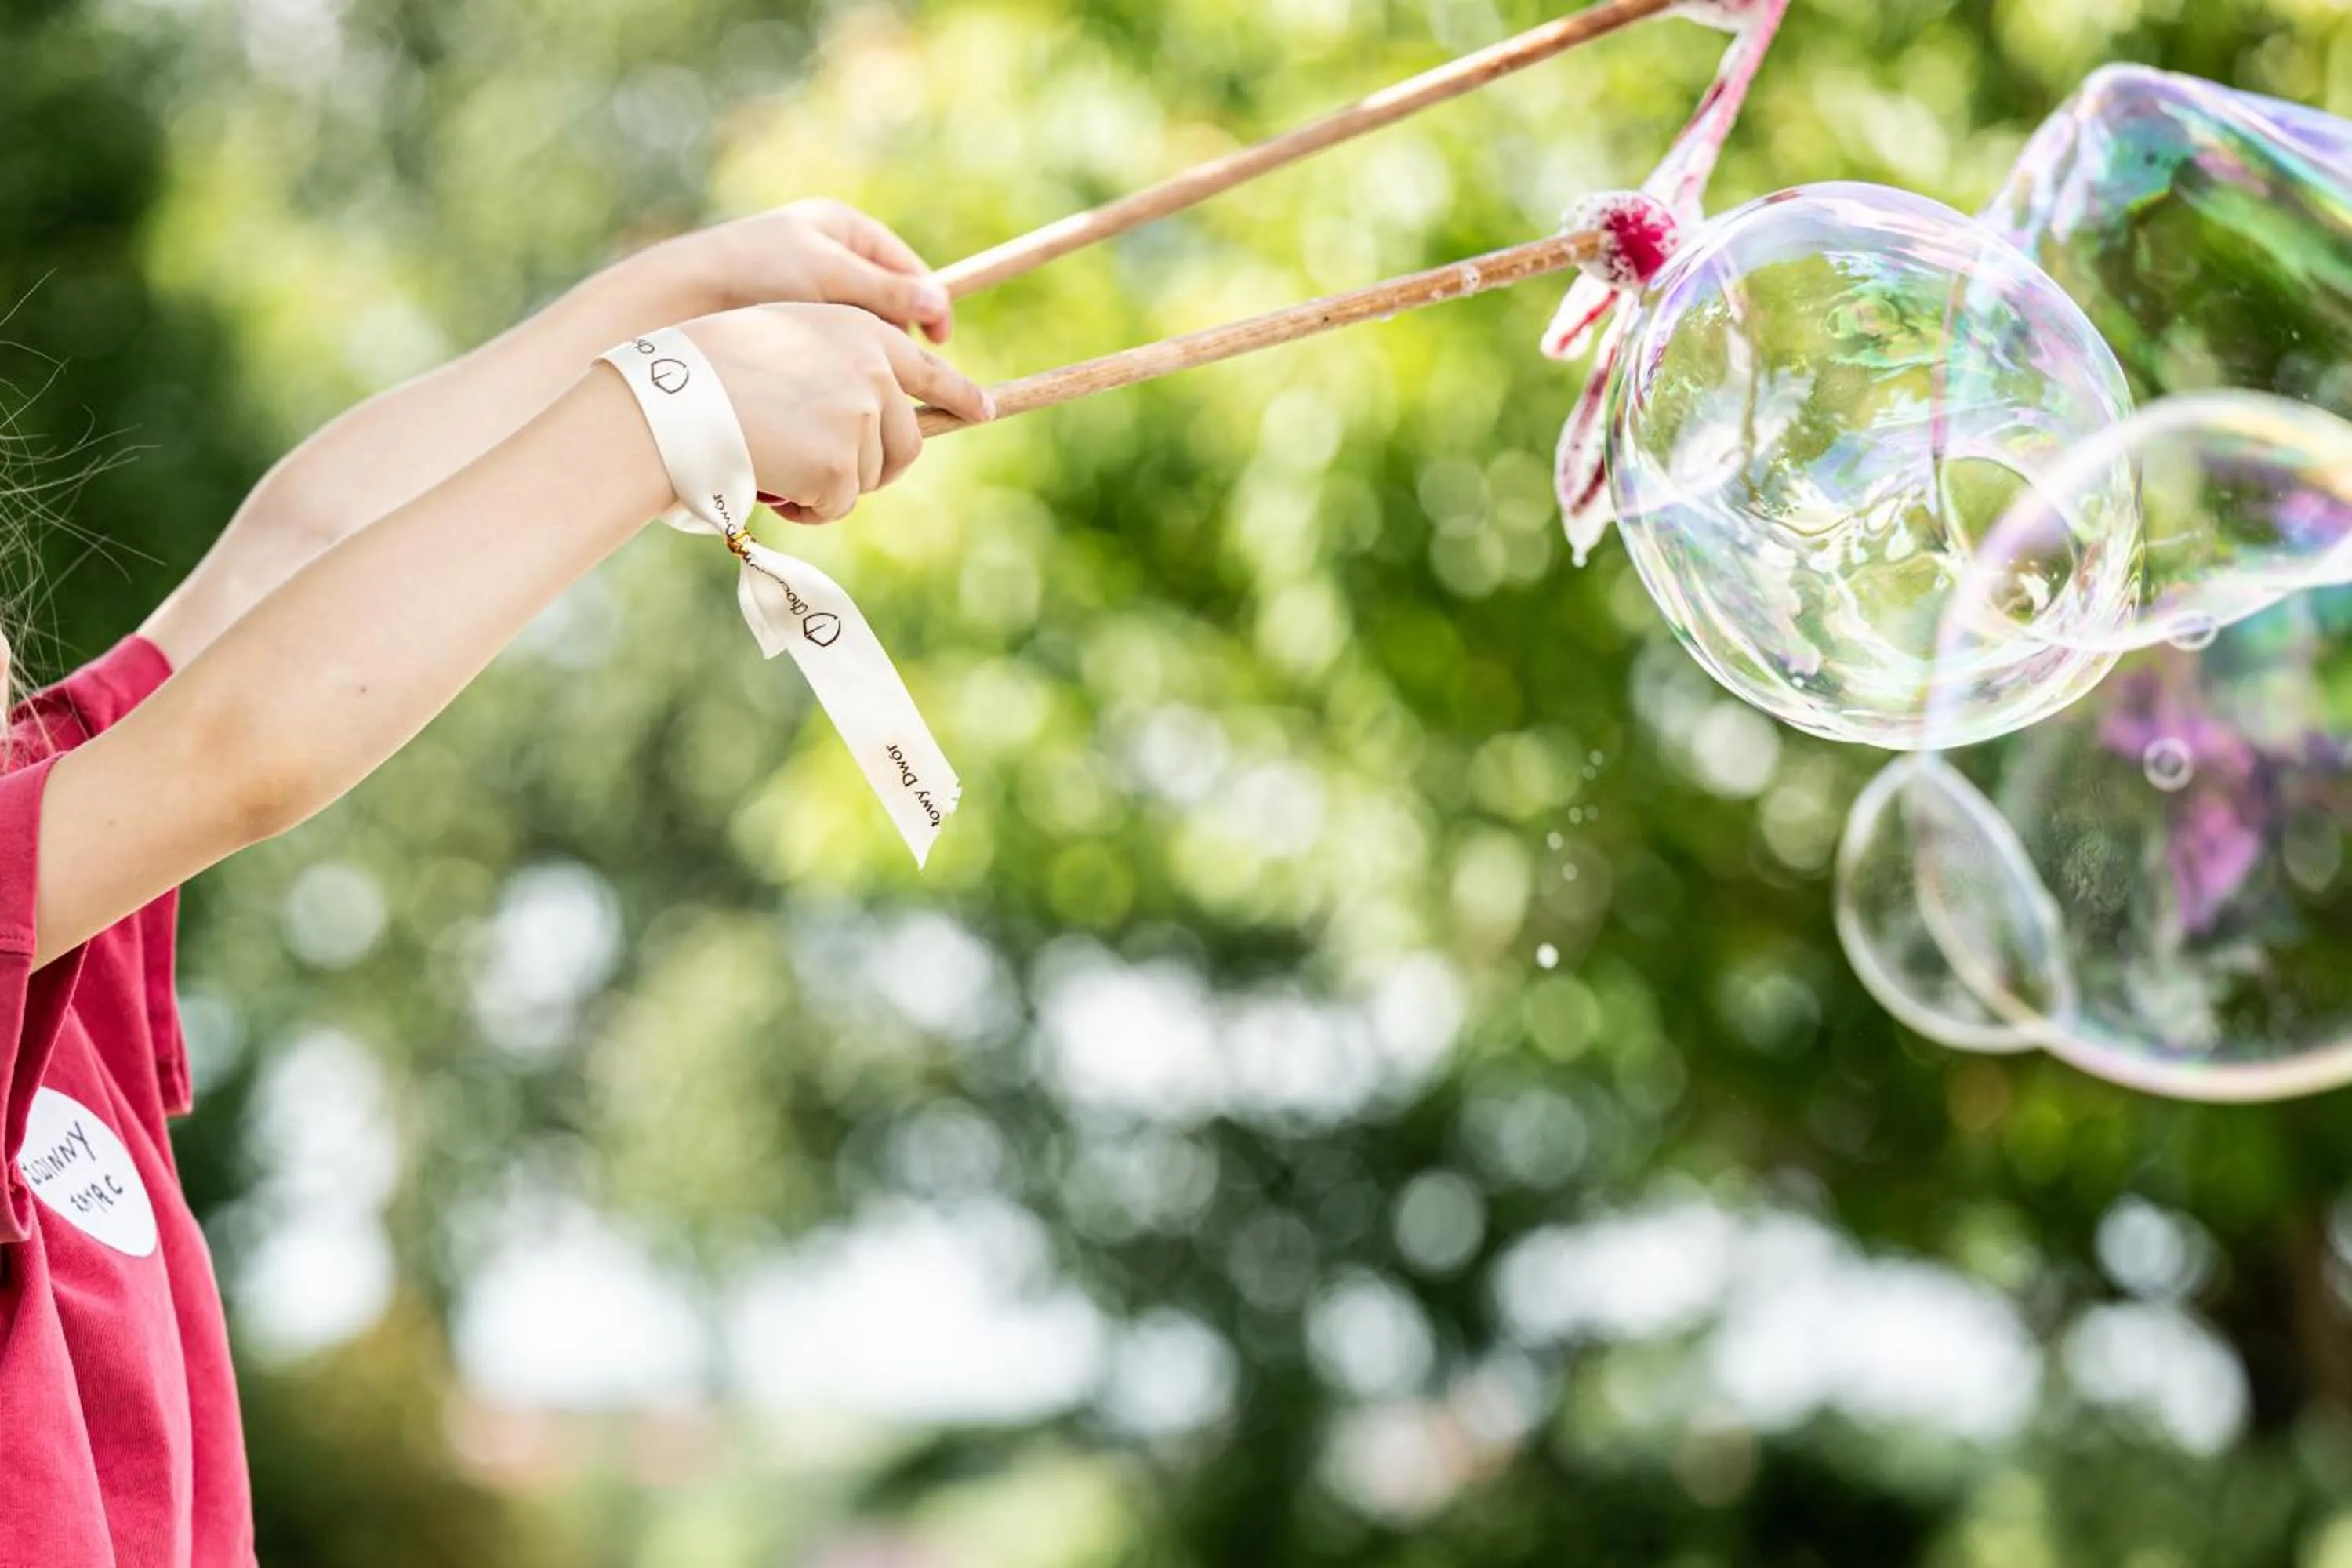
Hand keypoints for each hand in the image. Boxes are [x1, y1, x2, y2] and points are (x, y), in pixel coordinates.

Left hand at [653, 199, 957, 342]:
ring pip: (862, 325)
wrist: (685, 292)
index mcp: (844, 228)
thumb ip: (885, 290)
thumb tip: (939, 302)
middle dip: (894, 331)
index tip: (940, 341)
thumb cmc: (756, 270)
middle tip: (891, 360)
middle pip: (888, 299)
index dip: (930, 303)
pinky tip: (829, 373)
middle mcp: (830, 253)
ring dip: (865, 348)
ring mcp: (811, 285)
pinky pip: (833, 341)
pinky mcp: (792, 317)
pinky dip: (838, 356)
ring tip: (854, 367)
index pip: (907, 267)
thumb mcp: (828, 275)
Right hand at [685, 303, 990, 522]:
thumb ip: (839, 366)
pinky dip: (808, 509)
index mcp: (858, 331)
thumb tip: (877, 415)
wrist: (673, 398)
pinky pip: (839, 506)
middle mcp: (872, 367)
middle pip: (907, 443)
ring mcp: (861, 413)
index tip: (983, 411)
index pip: (927, 369)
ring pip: (869, 477)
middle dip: (872, 468)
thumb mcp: (786, 343)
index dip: (959, 394)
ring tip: (777, 463)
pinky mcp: (842, 460)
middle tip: (824, 473)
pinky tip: (772, 483)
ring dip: (829, 487)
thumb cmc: (708, 371)